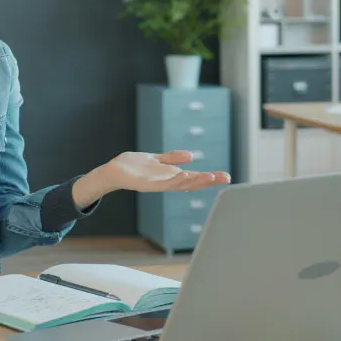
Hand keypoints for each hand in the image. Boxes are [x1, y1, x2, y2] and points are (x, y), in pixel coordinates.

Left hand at [72, 150, 230, 208]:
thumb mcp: (157, 159)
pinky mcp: (146, 183)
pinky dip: (174, 180)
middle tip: (226, 178)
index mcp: (170, 177)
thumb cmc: (134, 166)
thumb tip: (191, 156)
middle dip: (209, 181)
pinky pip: (162, 183)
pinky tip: (184, 175)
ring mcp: (157, 184)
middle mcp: (166, 182)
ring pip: (179, 184)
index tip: (226, 176)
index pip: (194, 178)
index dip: (210, 178)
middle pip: (191, 183)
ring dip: (195, 181)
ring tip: (210, 176)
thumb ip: (173, 158)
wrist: (113, 171)